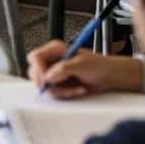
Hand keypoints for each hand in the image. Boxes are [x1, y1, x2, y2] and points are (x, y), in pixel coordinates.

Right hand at [27, 40, 143, 97]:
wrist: (109, 76)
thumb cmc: (98, 65)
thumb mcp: (81, 64)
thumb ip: (63, 69)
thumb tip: (49, 76)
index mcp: (54, 49)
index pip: (35, 57)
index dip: (37, 69)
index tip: (45, 80)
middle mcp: (52, 60)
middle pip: (35, 72)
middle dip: (49, 83)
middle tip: (60, 87)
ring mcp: (55, 73)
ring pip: (45, 86)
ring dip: (61, 90)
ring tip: (76, 88)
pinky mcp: (60, 85)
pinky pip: (55, 93)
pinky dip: (66, 94)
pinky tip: (78, 89)